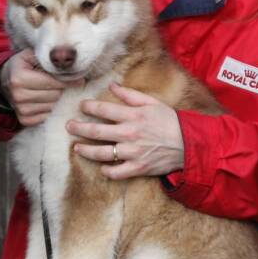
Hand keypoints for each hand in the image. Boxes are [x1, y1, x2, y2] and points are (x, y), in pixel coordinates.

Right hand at [0, 48, 80, 126]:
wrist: (4, 82)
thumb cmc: (21, 67)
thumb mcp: (29, 56)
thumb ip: (47, 60)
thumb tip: (72, 69)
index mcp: (19, 78)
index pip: (52, 82)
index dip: (68, 81)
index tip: (80, 80)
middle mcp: (19, 96)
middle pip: (55, 95)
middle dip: (64, 89)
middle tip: (68, 85)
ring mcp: (21, 110)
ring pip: (53, 106)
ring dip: (59, 100)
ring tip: (57, 92)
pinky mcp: (25, 120)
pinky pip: (48, 116)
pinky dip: (52, 109)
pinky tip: (49, 101)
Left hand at [66, 84, 184, 179]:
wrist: (188, 145)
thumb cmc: (171, 121)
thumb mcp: (152, 103)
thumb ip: (130, 95)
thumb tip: (112, 86)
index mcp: (132, 116)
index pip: (103, 110)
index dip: (88, 107)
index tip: (81, 106)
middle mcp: (129, 134)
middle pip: (95, 131)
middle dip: (78, 128)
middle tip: (69, 126)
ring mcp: (132, 153)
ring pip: (101, 153)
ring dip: (86, 150)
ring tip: (76, 147)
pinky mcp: (137, 168)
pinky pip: (116, 172)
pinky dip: (107, 171)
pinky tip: (101, 167)